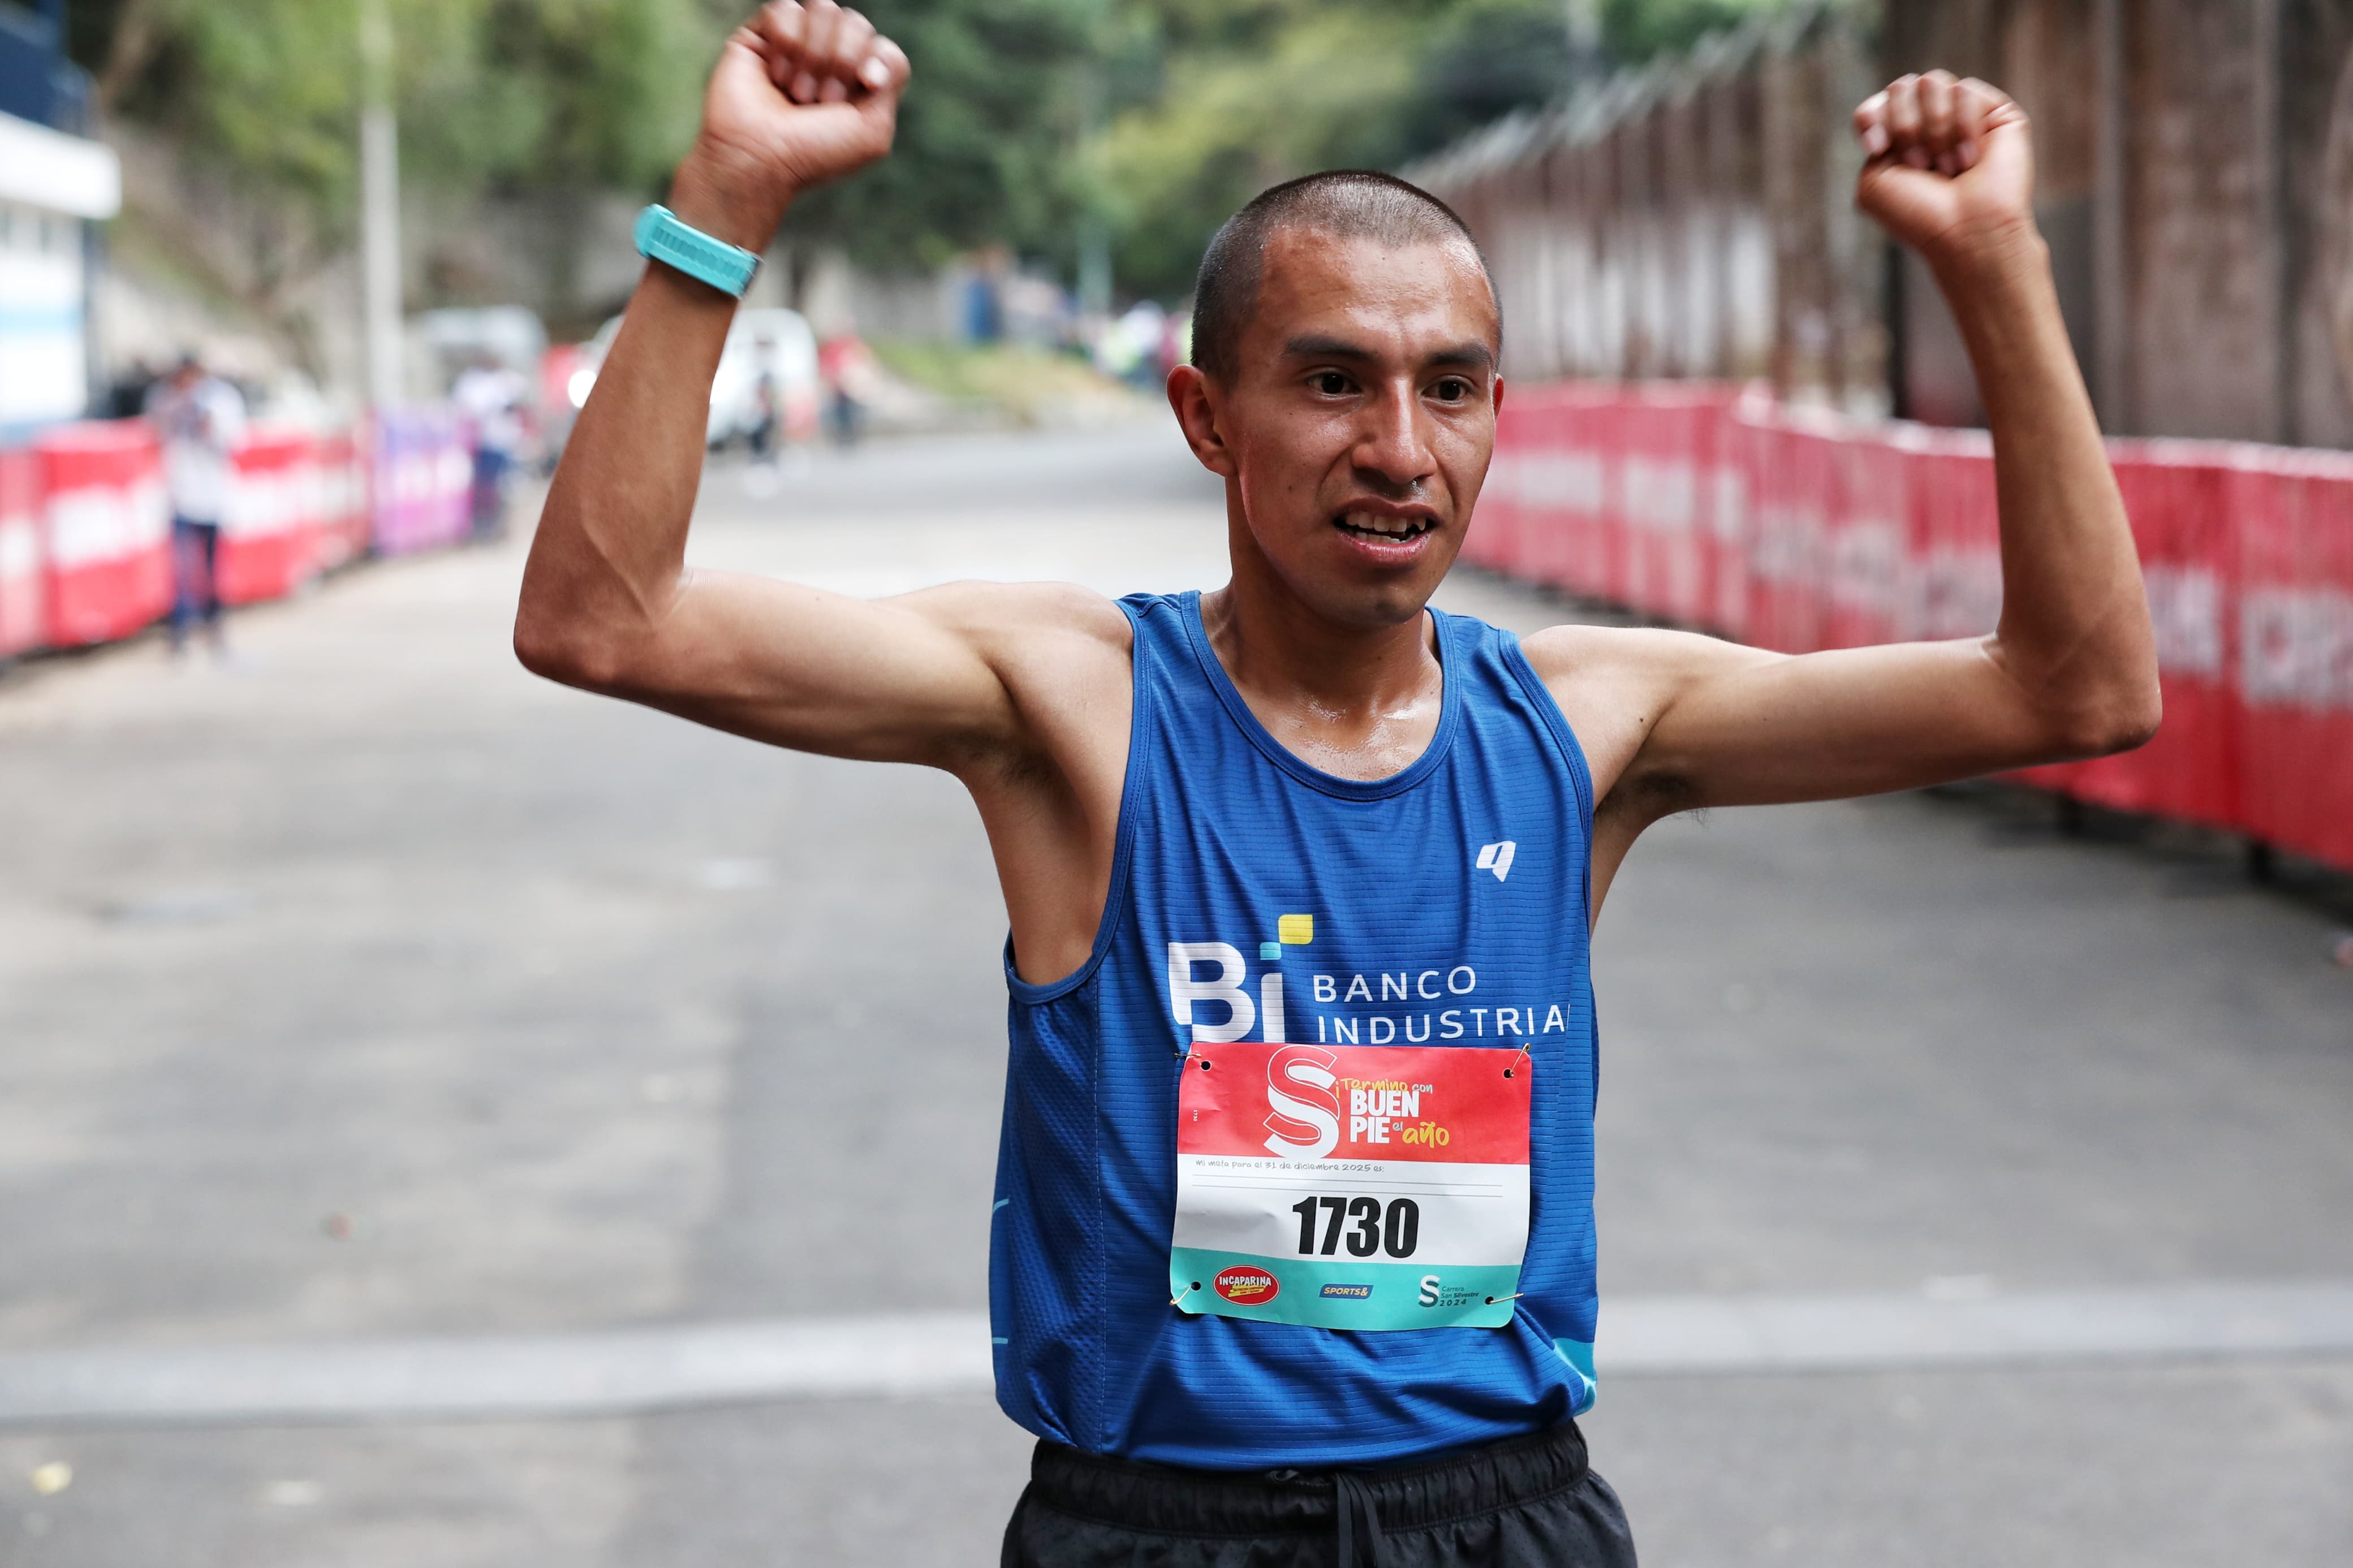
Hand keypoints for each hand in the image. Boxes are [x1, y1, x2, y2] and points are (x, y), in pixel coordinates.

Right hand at [671, 1, 910, 250]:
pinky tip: (775, 74)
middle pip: (857, 23)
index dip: (877, 60)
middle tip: (820, 100)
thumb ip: (893, 78)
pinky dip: (785, 43)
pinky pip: (786, 8)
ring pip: (823, 8)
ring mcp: (796, 45)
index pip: (883, 48)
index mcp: (859, 84)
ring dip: (813, 54)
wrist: (758, 157)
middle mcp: (830, 61)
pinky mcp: (762, 35)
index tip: (865, 85)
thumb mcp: (873, 130)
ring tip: (796, 91)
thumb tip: (877, 49)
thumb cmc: (814, 152)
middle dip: (842, 60)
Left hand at [1852, 71, 2034, 272]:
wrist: (1966, 231)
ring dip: (1933, 129)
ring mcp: (1963, 115)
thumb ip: (1871, 138)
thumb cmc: (1919, 214)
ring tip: (1946, 168)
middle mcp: (1929, 123)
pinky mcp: (1996, 111)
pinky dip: (1962, 128)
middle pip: (1902, 87)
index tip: (1877, 148)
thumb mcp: (1873, 182)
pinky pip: (1966, 91)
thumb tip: (1886, 106)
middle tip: (1919, 165)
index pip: (1875, 105)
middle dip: (1904, 126)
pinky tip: (1969, 160)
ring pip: (1933, 82)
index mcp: (1897, 141)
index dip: (1871, 118)